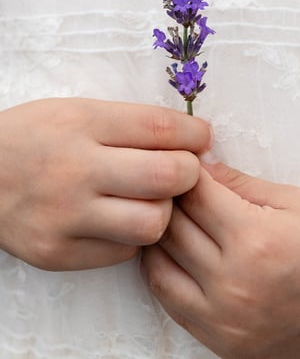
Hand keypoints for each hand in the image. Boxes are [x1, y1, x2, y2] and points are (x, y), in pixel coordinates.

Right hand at [0, 98, 210, 270]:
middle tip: (181, 170)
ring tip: (148, 199)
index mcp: (81, 123)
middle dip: (189, 173)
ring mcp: (64, 216)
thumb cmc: (34, 136)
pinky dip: (132, 236)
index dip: (194, 135)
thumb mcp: (75, 110)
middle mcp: (74, 169)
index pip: (160, 129)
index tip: (202, 138)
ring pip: (152, 223)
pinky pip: (124, 252)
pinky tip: (118, 219)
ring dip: (162, 210)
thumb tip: (189, 139)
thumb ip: (129, 124)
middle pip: (167, 177)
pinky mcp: (57, 252)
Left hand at [142, 162, 299, 358]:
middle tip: (172, 188)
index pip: (193, 195)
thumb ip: (237, 183)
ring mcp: (228, 322)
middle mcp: (235, 286)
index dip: (183, 173)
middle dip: (167, 201)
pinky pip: (174, 307)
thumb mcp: (292, 200)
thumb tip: (199, 166)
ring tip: (168, 220)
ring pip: (159, 270)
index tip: (182, 165)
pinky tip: (175, 256)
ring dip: (158, 240)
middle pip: (171, 229)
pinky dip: (166, 277)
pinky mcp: (227, 346)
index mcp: (254, 241)